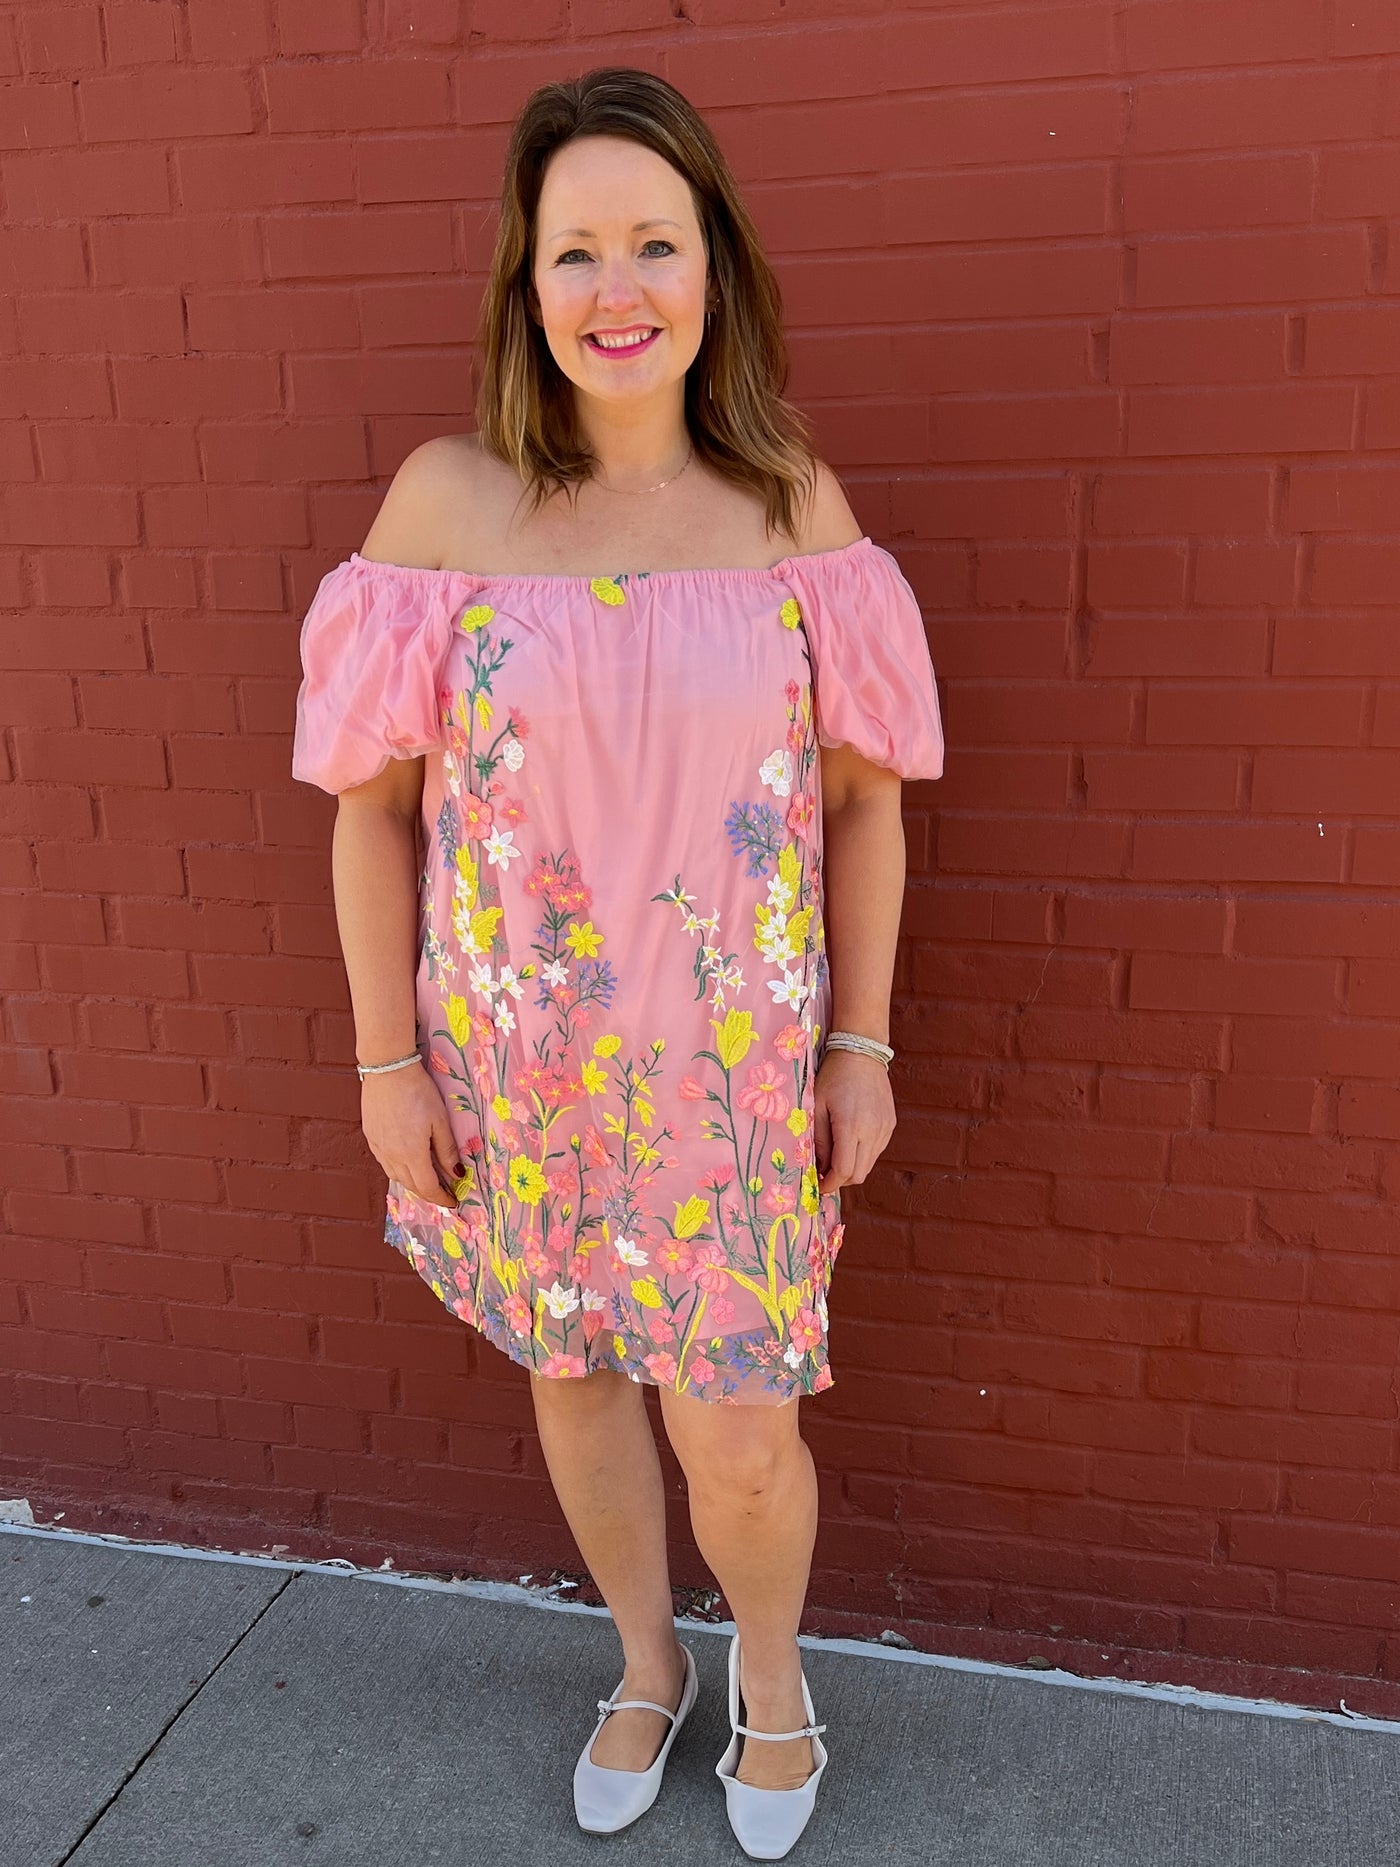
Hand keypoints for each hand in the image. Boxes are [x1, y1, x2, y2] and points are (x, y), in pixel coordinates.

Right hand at [360, 1063, 463, 1211]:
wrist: (387, 1069)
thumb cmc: (417, 1091)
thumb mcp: (440, 1119)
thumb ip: (447, 1150)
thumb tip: (457, 1174)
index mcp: (411, 1153)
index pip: (428, 1187)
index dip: (442, 1199)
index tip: (453, 1202)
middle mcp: (392, 1156)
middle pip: (411, 1186)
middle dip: (428, 1193)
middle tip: (444, 1193)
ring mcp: (378, 1147)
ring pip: (396, 1176)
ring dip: (412, 1183)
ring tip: (427, 1179)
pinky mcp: (370, 1137)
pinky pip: (385, 1163)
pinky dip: (398, 1169)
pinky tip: (407, 1162)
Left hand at [813, 1048, 895, 1196]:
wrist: (862, 1052)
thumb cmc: (834, 1076)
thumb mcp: (817, 1106)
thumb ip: (818, 1140)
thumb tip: (818, 1167)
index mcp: (851, 1126)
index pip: (844, 1171)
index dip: (830, 1184)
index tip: (818, 1186)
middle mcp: (872, 1131)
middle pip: (858, 1174)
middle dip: (840, 1180)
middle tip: (824, 1174)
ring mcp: (885, 1129)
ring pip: (869, 1165)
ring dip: (852, 1168)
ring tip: (835, 1156)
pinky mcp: (890, 1125)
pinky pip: (876, 1151)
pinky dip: (862, 1155)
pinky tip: (850, 1142)